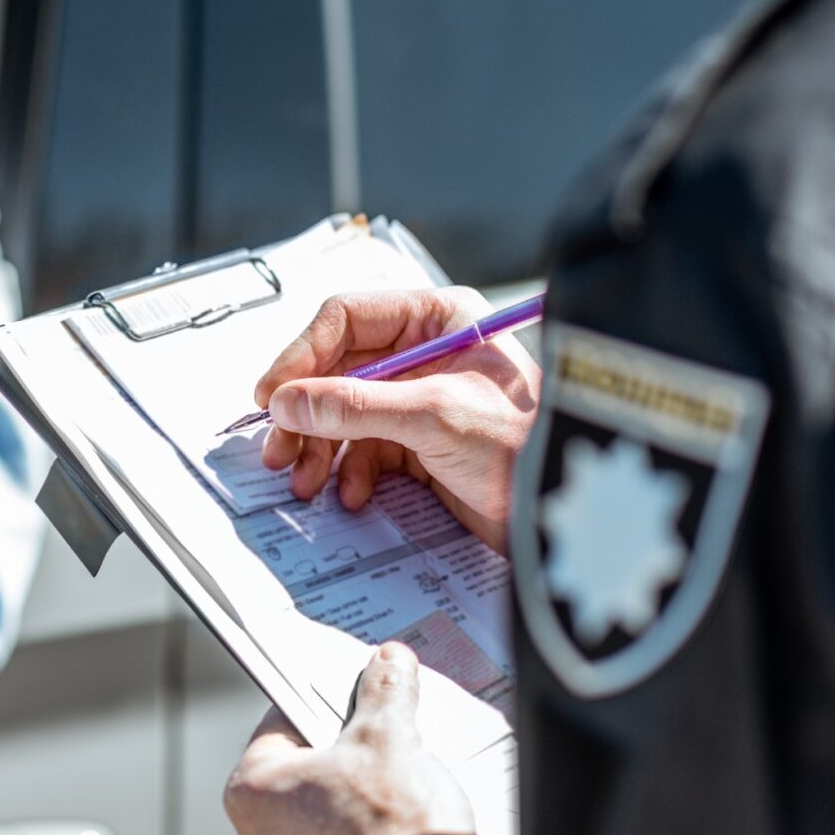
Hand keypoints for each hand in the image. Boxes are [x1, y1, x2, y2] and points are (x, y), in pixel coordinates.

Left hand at [223, 643, 476, 834]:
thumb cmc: (392, 822)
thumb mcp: (390, 736)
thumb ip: (384, 691)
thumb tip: (388, 662)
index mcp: (251, 790)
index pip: (278, 728)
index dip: (318, 708)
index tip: (346, 702)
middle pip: (295, 782)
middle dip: (333, 765)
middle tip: (376, 753)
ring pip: (312, 832)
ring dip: (342, 816)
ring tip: (388, 803)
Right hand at [253, 287, 540, 554]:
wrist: (562, 515)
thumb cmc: (524, 445)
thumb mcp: (433, 417)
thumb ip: (355, 406)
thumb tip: (288, 402)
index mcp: (437, 319)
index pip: (345, 319)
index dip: (302, 356)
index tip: (273, 396)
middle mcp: (425, 351)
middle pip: (336, 370)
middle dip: (307, 413)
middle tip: (279, 449)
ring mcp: (420, 397)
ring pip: (344, 413)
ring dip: (320, 447)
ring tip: (306, 481)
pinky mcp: (420, 441)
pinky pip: (364, 448)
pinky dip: (349, 471)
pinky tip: (351, 493)